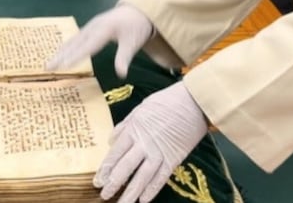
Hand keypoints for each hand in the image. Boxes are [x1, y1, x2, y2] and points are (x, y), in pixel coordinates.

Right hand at [46, 5, 153, 77]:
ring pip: (73, 40)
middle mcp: (94, 26)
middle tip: (48, 67)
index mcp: (104, 30)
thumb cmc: (136, 27)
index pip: (88, 46)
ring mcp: (91, 25)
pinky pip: (76, 37)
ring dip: (61, 51)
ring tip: (49, 63)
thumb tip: (121, 74)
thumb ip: (124, 58)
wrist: (139, 10)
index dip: (75, 57)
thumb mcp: (133, 43)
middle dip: (61, 55)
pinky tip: (59, 52)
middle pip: (75, 43)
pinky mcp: (90, 27)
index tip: (63, 66)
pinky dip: (66, 46)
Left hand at [96, 81, 207, 202]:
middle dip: (113, 183)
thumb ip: (125, 124)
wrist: (195, 100)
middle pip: (126, 167)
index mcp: (135, 129)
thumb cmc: (168, 100)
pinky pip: (162, 177)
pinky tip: (144, 199)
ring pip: (142, 176)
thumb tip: (111, 140)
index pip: (115, 153)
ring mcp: (160, 152)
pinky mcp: (174, 157)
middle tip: (104, 195)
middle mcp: (145, 143)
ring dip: (131, 192)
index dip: (105, 169)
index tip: (98, 181)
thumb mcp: (141, 108)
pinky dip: (153, 189)